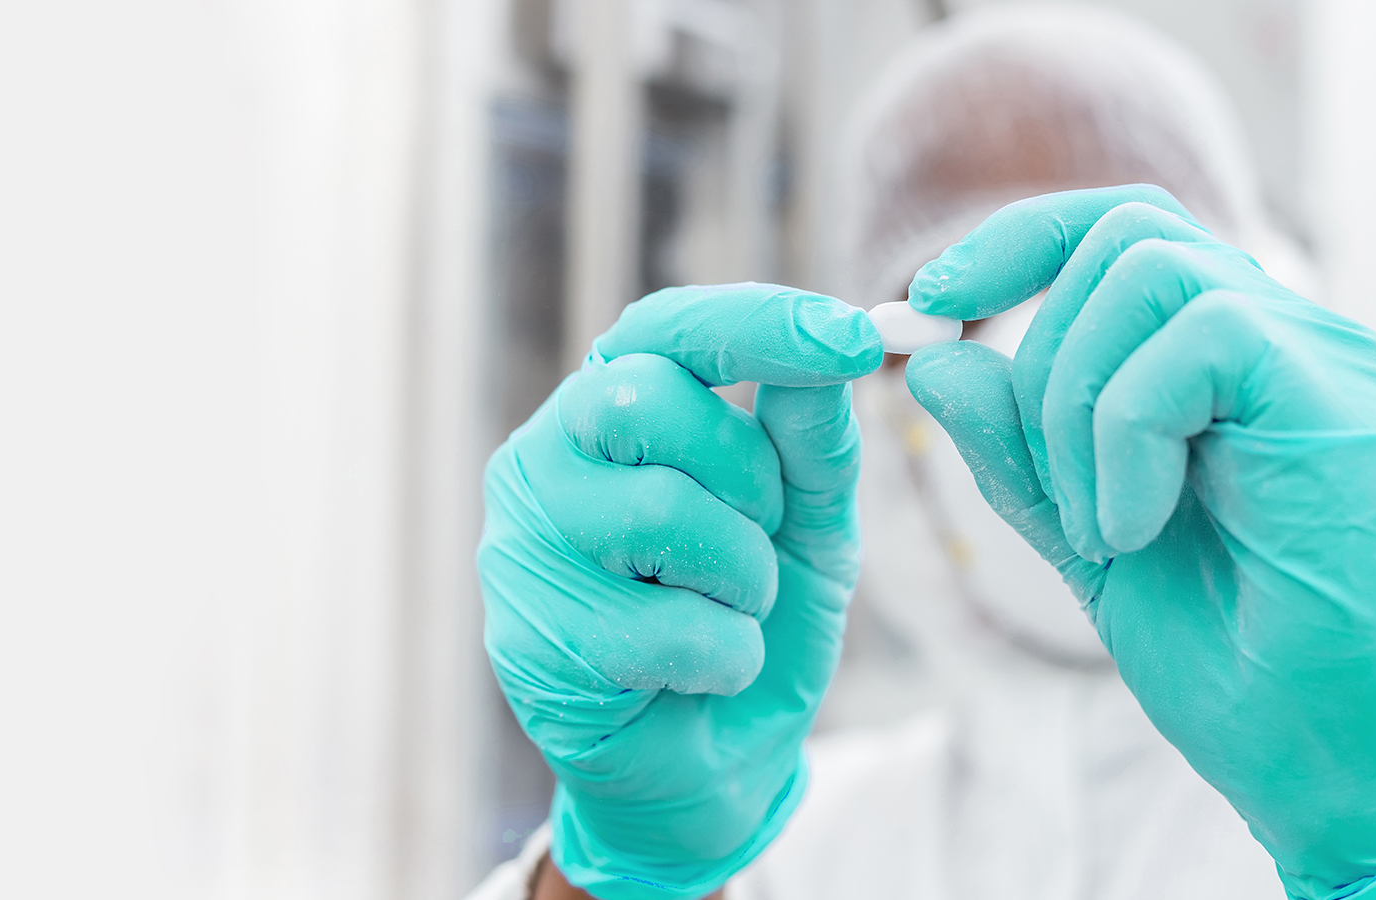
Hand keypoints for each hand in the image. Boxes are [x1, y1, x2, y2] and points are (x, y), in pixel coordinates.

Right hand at [479, 283, 880, 899]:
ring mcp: (522, 548)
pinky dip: (724, 657)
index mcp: (610, 411)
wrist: (712, 765)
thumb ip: (811, 444)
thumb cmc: (750, 620)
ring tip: (729, 614)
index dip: (756, 323)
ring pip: (661, 514)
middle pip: (650, 401)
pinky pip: (664, 627)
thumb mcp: (807, 526)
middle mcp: (545, 460)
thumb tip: (825, 358)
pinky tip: (695, 676)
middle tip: (758, 538)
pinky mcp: (527, 642)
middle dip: (748, 478)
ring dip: (743, 580)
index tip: (853, 339)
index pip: (664, 328)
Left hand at [903, 185, 1375, 898]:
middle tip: (1057, 499)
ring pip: (1149, 271)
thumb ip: (1017, 453)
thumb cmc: (1227, 658)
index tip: (926, 303)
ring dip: (1077, 407)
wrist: (1329, 763)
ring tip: (1101, 529)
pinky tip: (1133, 528)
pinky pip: (1199, 339)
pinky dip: (1125, 433)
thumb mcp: (1084, 540)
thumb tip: (937, 361)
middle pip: (1122, 234)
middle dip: (1037, 360)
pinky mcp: (1341, 400)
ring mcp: (1320, 359)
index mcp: (1228, 360)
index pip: (1118, 230)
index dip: (1013, 244)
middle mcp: (1283, 338)